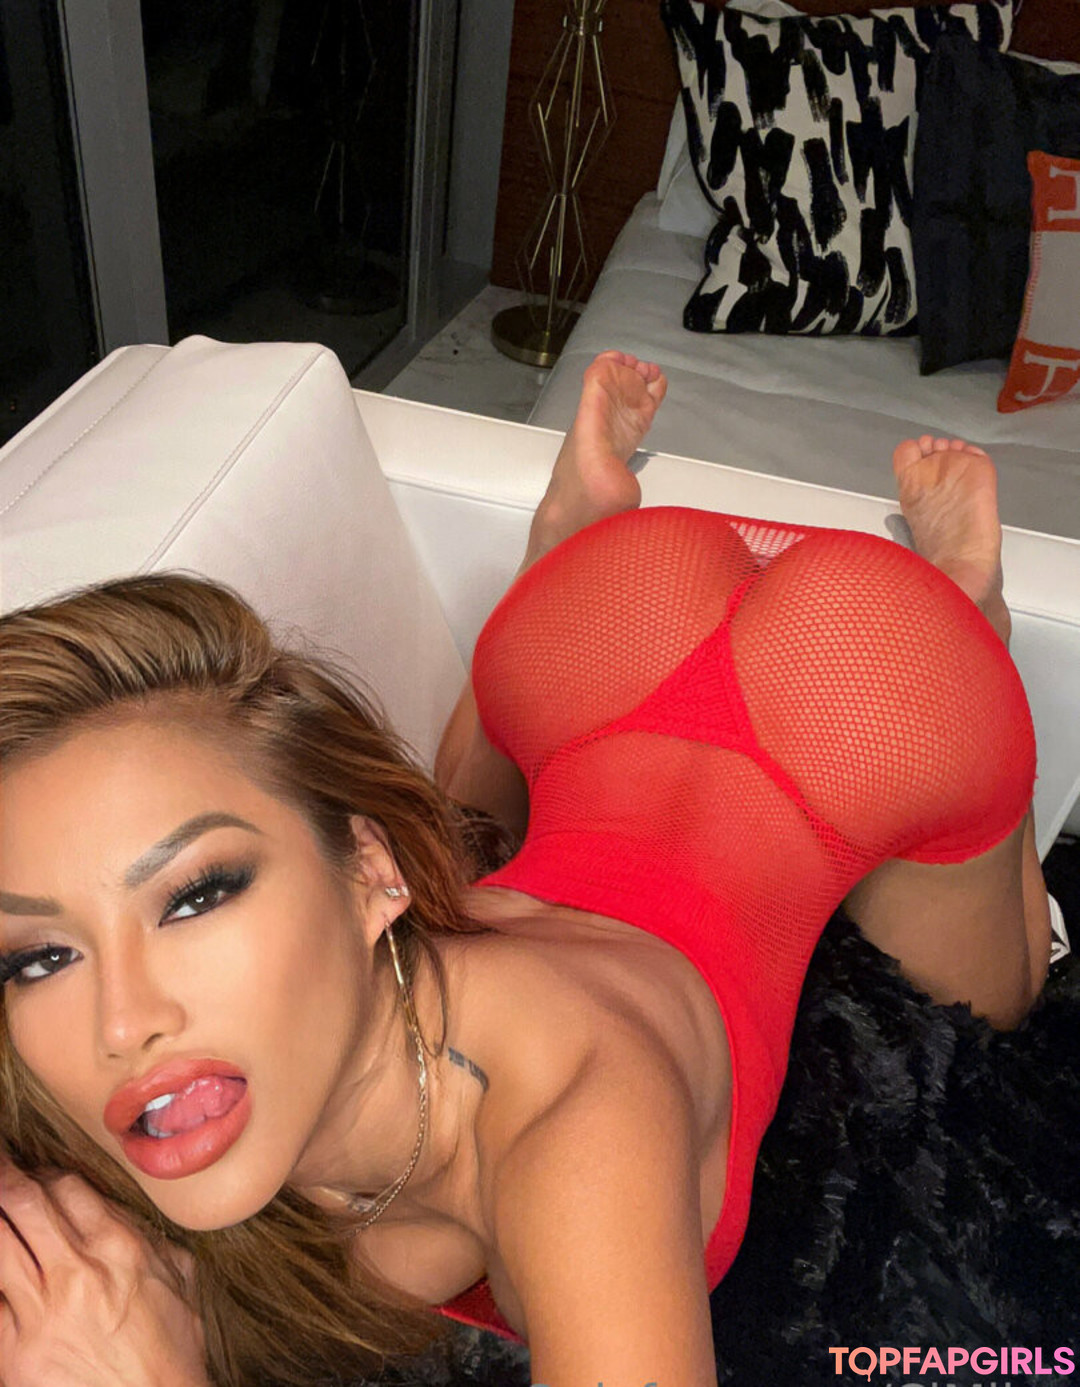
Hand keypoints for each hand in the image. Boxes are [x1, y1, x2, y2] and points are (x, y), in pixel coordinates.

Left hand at [0, 1158, 207, 1386]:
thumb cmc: (171, 1356)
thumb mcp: (179, 1284)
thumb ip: (151, 1243)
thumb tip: (129, 1219)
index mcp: (120, 1248)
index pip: (69, 1188)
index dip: (45, 1174)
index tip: (34, 1174)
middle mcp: (79, 1271)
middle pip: (25, 1203)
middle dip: (4, 1178)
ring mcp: (42, 1311)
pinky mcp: (15, 1352)